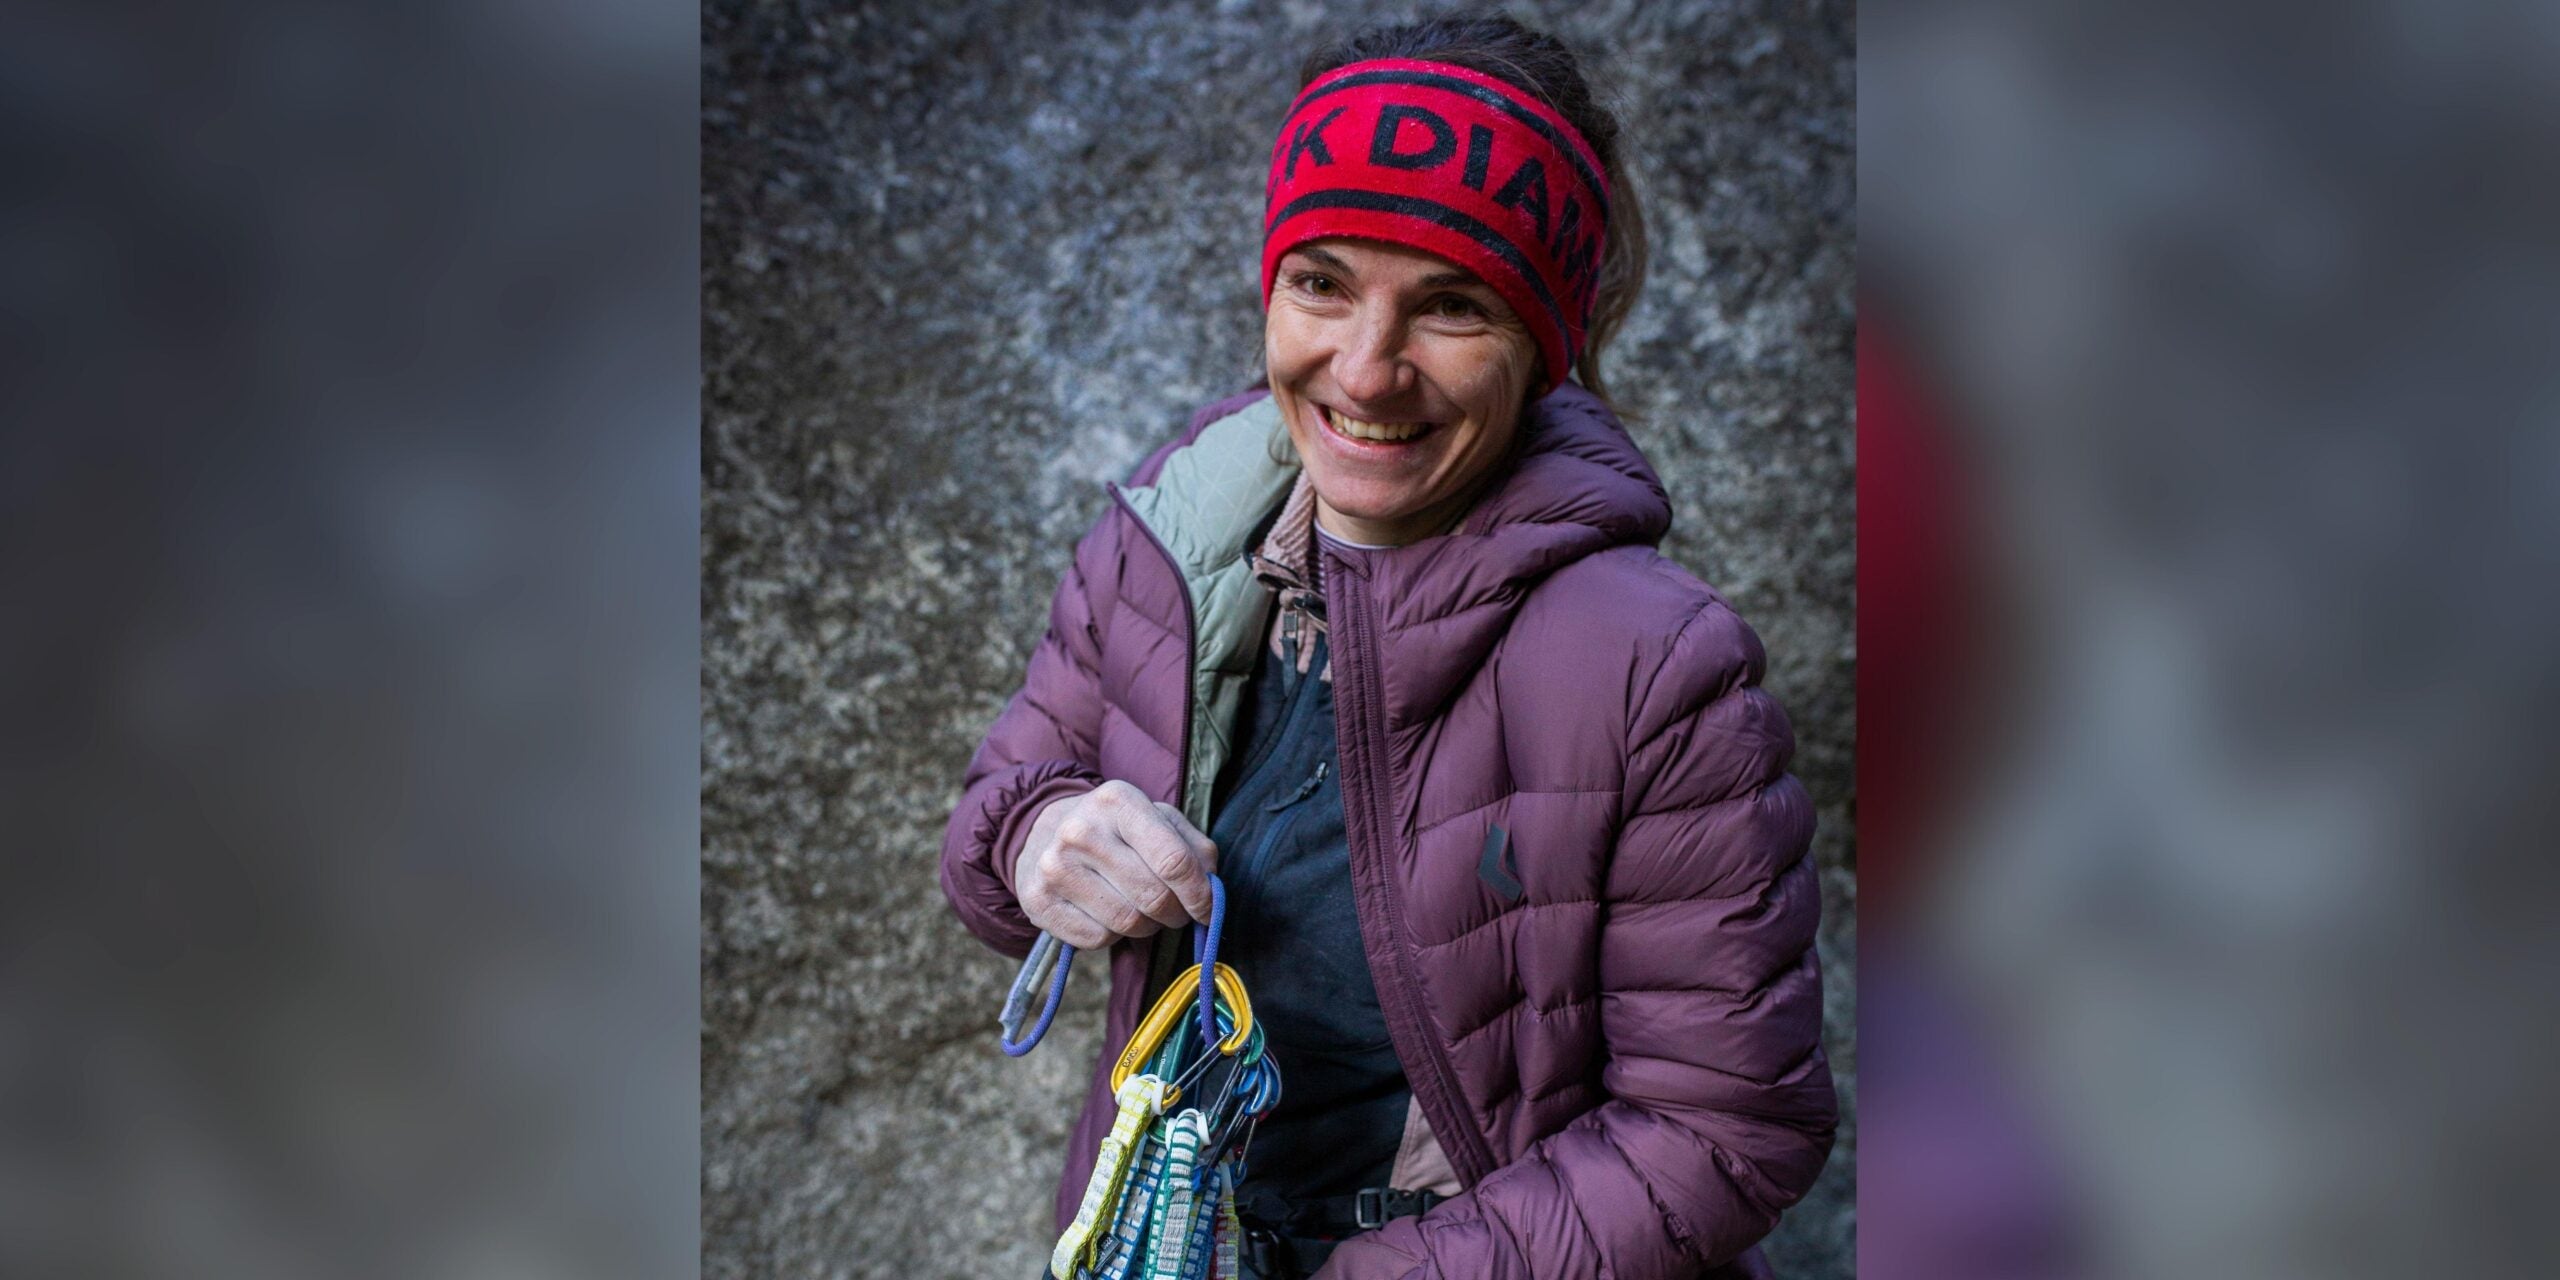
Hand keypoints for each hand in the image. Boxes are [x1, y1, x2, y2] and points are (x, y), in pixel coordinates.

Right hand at [1014, 780, 1219, 949]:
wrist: (1042, 830)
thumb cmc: (1114, 829)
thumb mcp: (1156, 819)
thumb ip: (1193, 848)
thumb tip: (1211, 887)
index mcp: (1118, 801)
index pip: (1173, 860)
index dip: (1199, 894)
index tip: (1207, 910)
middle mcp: (1081, 830)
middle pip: (1153, 896)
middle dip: (1176, 914)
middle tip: (1176, 912)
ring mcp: (1054, 866)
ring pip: (1127, 922)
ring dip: (1146, 926)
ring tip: (1141, 910)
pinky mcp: (1037, 900)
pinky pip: (1097, 939)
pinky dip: (1112, 936)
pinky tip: (1106, 914)